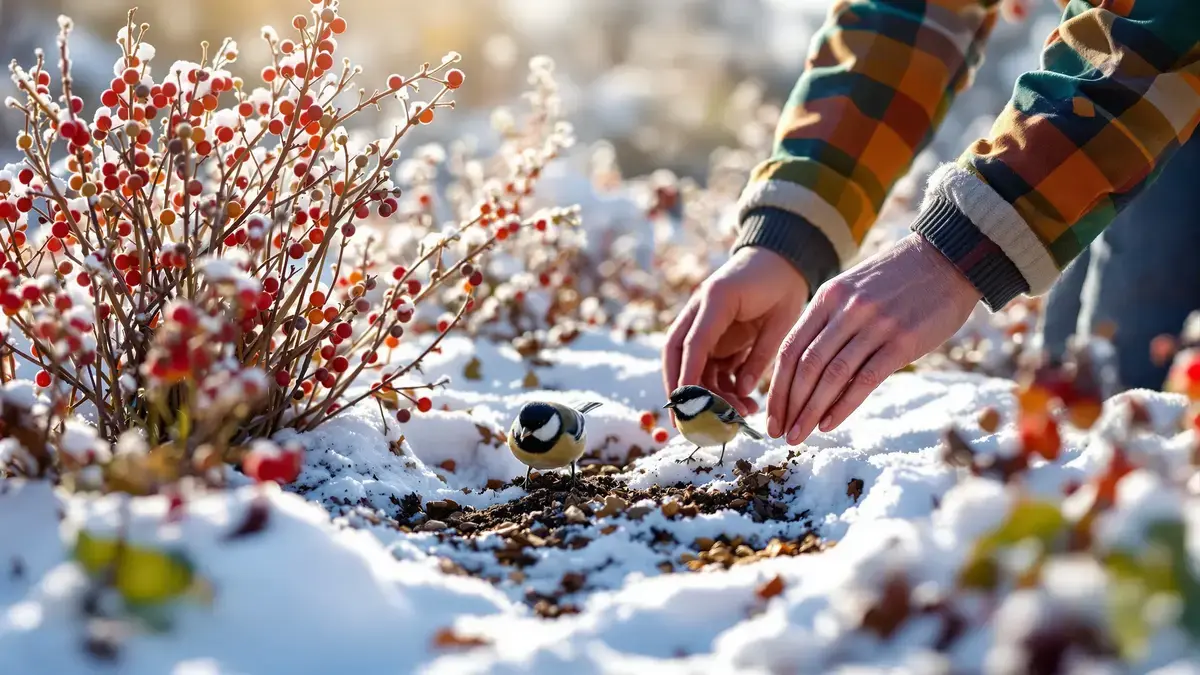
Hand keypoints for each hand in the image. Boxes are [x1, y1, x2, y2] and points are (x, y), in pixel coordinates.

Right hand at [663, 247, 808, 414]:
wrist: (782, 263)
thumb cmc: (783, 285)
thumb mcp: (779, 319)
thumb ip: (760, 354)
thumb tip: (742, 391)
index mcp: (716, 300)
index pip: (693, 343)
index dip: (689, 376)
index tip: (690, 405)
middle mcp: (701, 314)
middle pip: (679, 358)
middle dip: (684, 393)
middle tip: (700, 423)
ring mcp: (704, 327)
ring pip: (695, 368)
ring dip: (711, 394)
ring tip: (742, 413)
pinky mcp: (714, 338)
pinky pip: (711, 368)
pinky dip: (723, 388)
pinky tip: (745, 402)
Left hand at [766, 233, 982, 443]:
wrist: (947, 259)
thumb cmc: (896, 281)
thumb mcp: (852, 291)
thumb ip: (829, 323)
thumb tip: (806, 371)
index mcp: (827, 298)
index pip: (789, 349)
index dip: (776, 387)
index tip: (770, 415)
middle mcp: (846, 311)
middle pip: (806, 366)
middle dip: (788, 405)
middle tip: (779, 433)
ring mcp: (874, 325)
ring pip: (832, 376)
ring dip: (811, 411)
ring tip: (800, 436)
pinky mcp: (902, 341)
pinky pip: (865, 379)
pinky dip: (844, 406)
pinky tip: (829, 424)